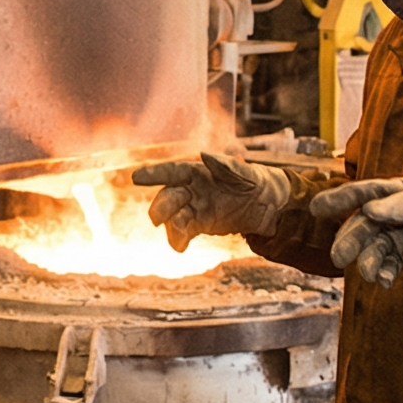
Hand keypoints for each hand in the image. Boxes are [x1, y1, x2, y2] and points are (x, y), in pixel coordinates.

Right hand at [130, 152, 293, 249]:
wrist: (265, 205)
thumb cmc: (254, 181)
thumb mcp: (245, 173)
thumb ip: (225, 166)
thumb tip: (204, 155)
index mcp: (198, 171)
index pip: (173, 171)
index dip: (154, 173)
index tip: (136, 177)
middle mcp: (191, 189)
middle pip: (170, 197)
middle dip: (161, 207)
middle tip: (155, 219)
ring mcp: (194, 207)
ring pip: (174, 217)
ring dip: (171, 228)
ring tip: (177, 241)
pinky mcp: (199, 224)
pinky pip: (184, 232)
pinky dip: (179, 239)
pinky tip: (180, 247)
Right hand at [311, 177, 402, 286]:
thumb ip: (402, 204)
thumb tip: (369, 210)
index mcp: (396, 191)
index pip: (363, 193)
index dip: (339, 198)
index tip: (316, 208)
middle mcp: (392, 211)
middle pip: (364, 226)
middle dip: (350, 241)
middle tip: (338, 257)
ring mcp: (398, 232)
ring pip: (374, 247)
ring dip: (368, 261)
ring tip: (370, 275)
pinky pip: (389, 263)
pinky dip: (385, 273)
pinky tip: (386, 281)